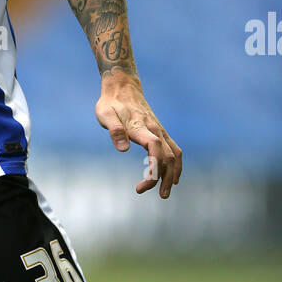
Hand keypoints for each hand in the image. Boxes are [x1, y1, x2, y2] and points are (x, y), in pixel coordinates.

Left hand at [94, 81, 181, 197]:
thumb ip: (114, 131)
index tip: (142, 185)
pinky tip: (173, 178)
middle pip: (167, 156)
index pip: (154, 147)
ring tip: (164, 193)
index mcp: (140, 127)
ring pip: (174, 155)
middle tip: (144, 191)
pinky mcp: (161, 131)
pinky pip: (175, 150)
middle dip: (161, 178)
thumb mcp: (105, 114)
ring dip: (172, 175)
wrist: (123, 87)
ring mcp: (160, 130)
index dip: (153, 167)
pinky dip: (176, 165)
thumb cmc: (111, 103)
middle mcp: (154, 129)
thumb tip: (123, 150)